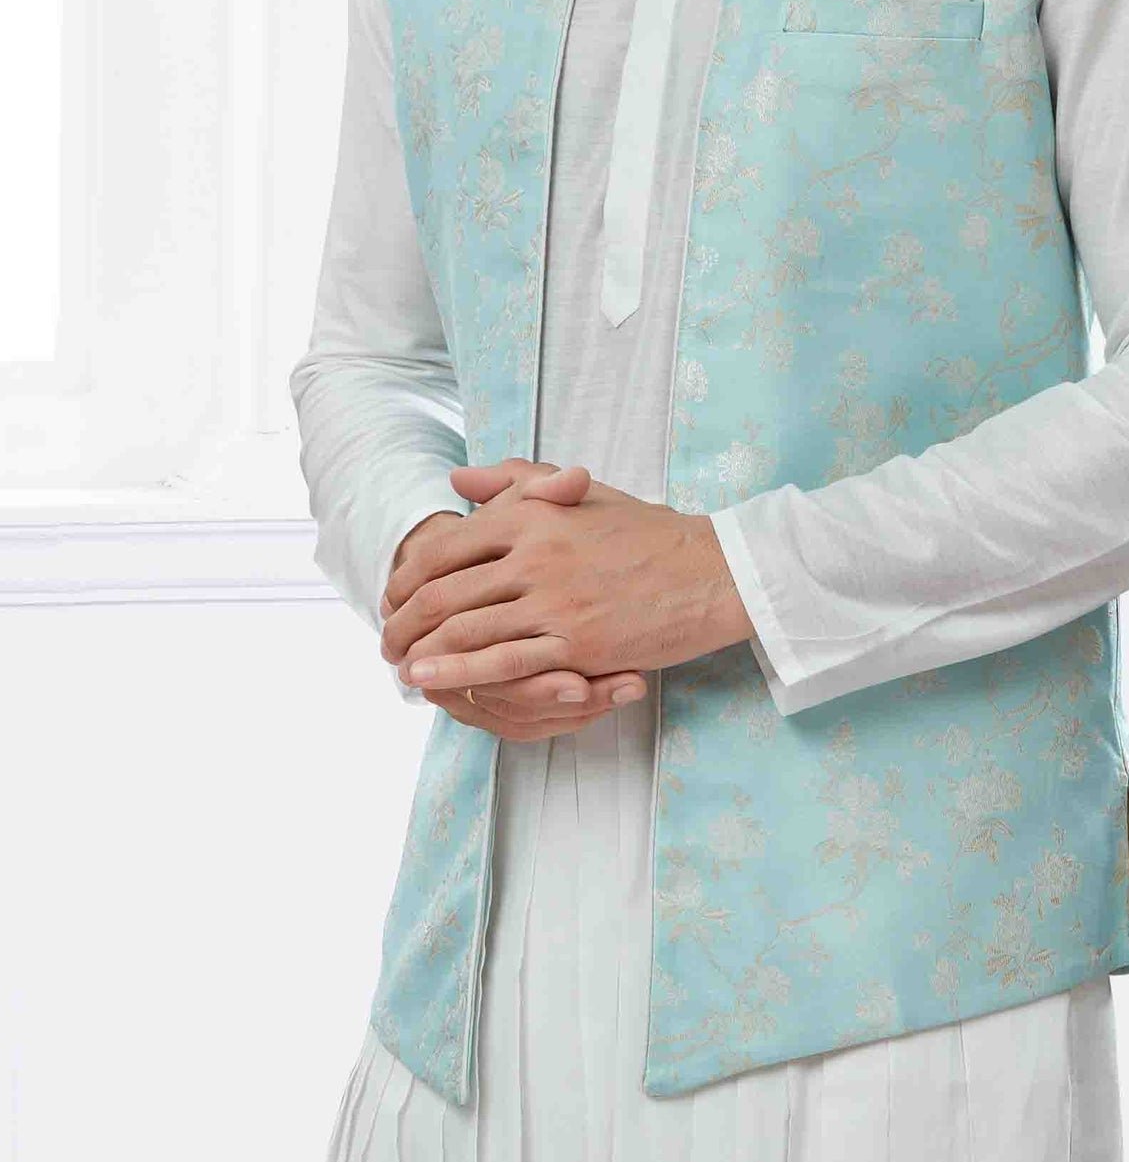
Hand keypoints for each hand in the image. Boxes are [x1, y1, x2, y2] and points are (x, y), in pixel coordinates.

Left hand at [378, 454, 753, 696]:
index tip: (394, 595)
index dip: (410, 575)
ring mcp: (555, 599)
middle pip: (445, 592)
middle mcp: (536, 553)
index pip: (448, 546)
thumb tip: (458, 479)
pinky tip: (432, 681)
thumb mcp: (579, 494)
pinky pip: (505, 661)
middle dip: (405, 619)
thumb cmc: (646, 532)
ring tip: (398, 666)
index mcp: (532, 515)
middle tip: (385, 638)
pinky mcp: (577, 641)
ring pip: (466, 629)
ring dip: (422, 651)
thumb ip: (516, 482)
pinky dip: (460, 672)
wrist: (710, 571)